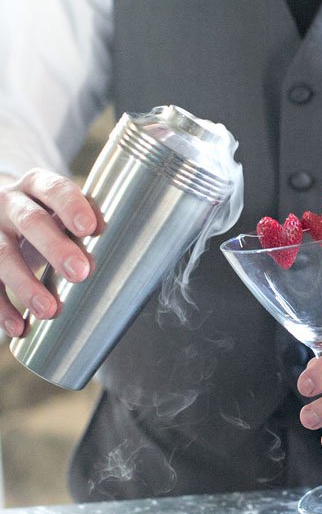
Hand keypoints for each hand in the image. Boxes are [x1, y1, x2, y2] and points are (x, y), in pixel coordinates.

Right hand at [0, 169, 96, 336]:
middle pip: (30, 222)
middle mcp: (9, 203)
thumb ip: (85, 226)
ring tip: (49, 309)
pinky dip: (2, 309)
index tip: (90, 229)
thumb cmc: (49, 216)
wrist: (4, 216)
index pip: (54, 189)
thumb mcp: (63, 211)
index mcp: (37, 185)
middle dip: (55, 248)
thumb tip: (117, 261)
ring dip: (26, 285)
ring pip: (2, 255)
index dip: (71, 206)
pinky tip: (20, 328)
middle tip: (80, 272)